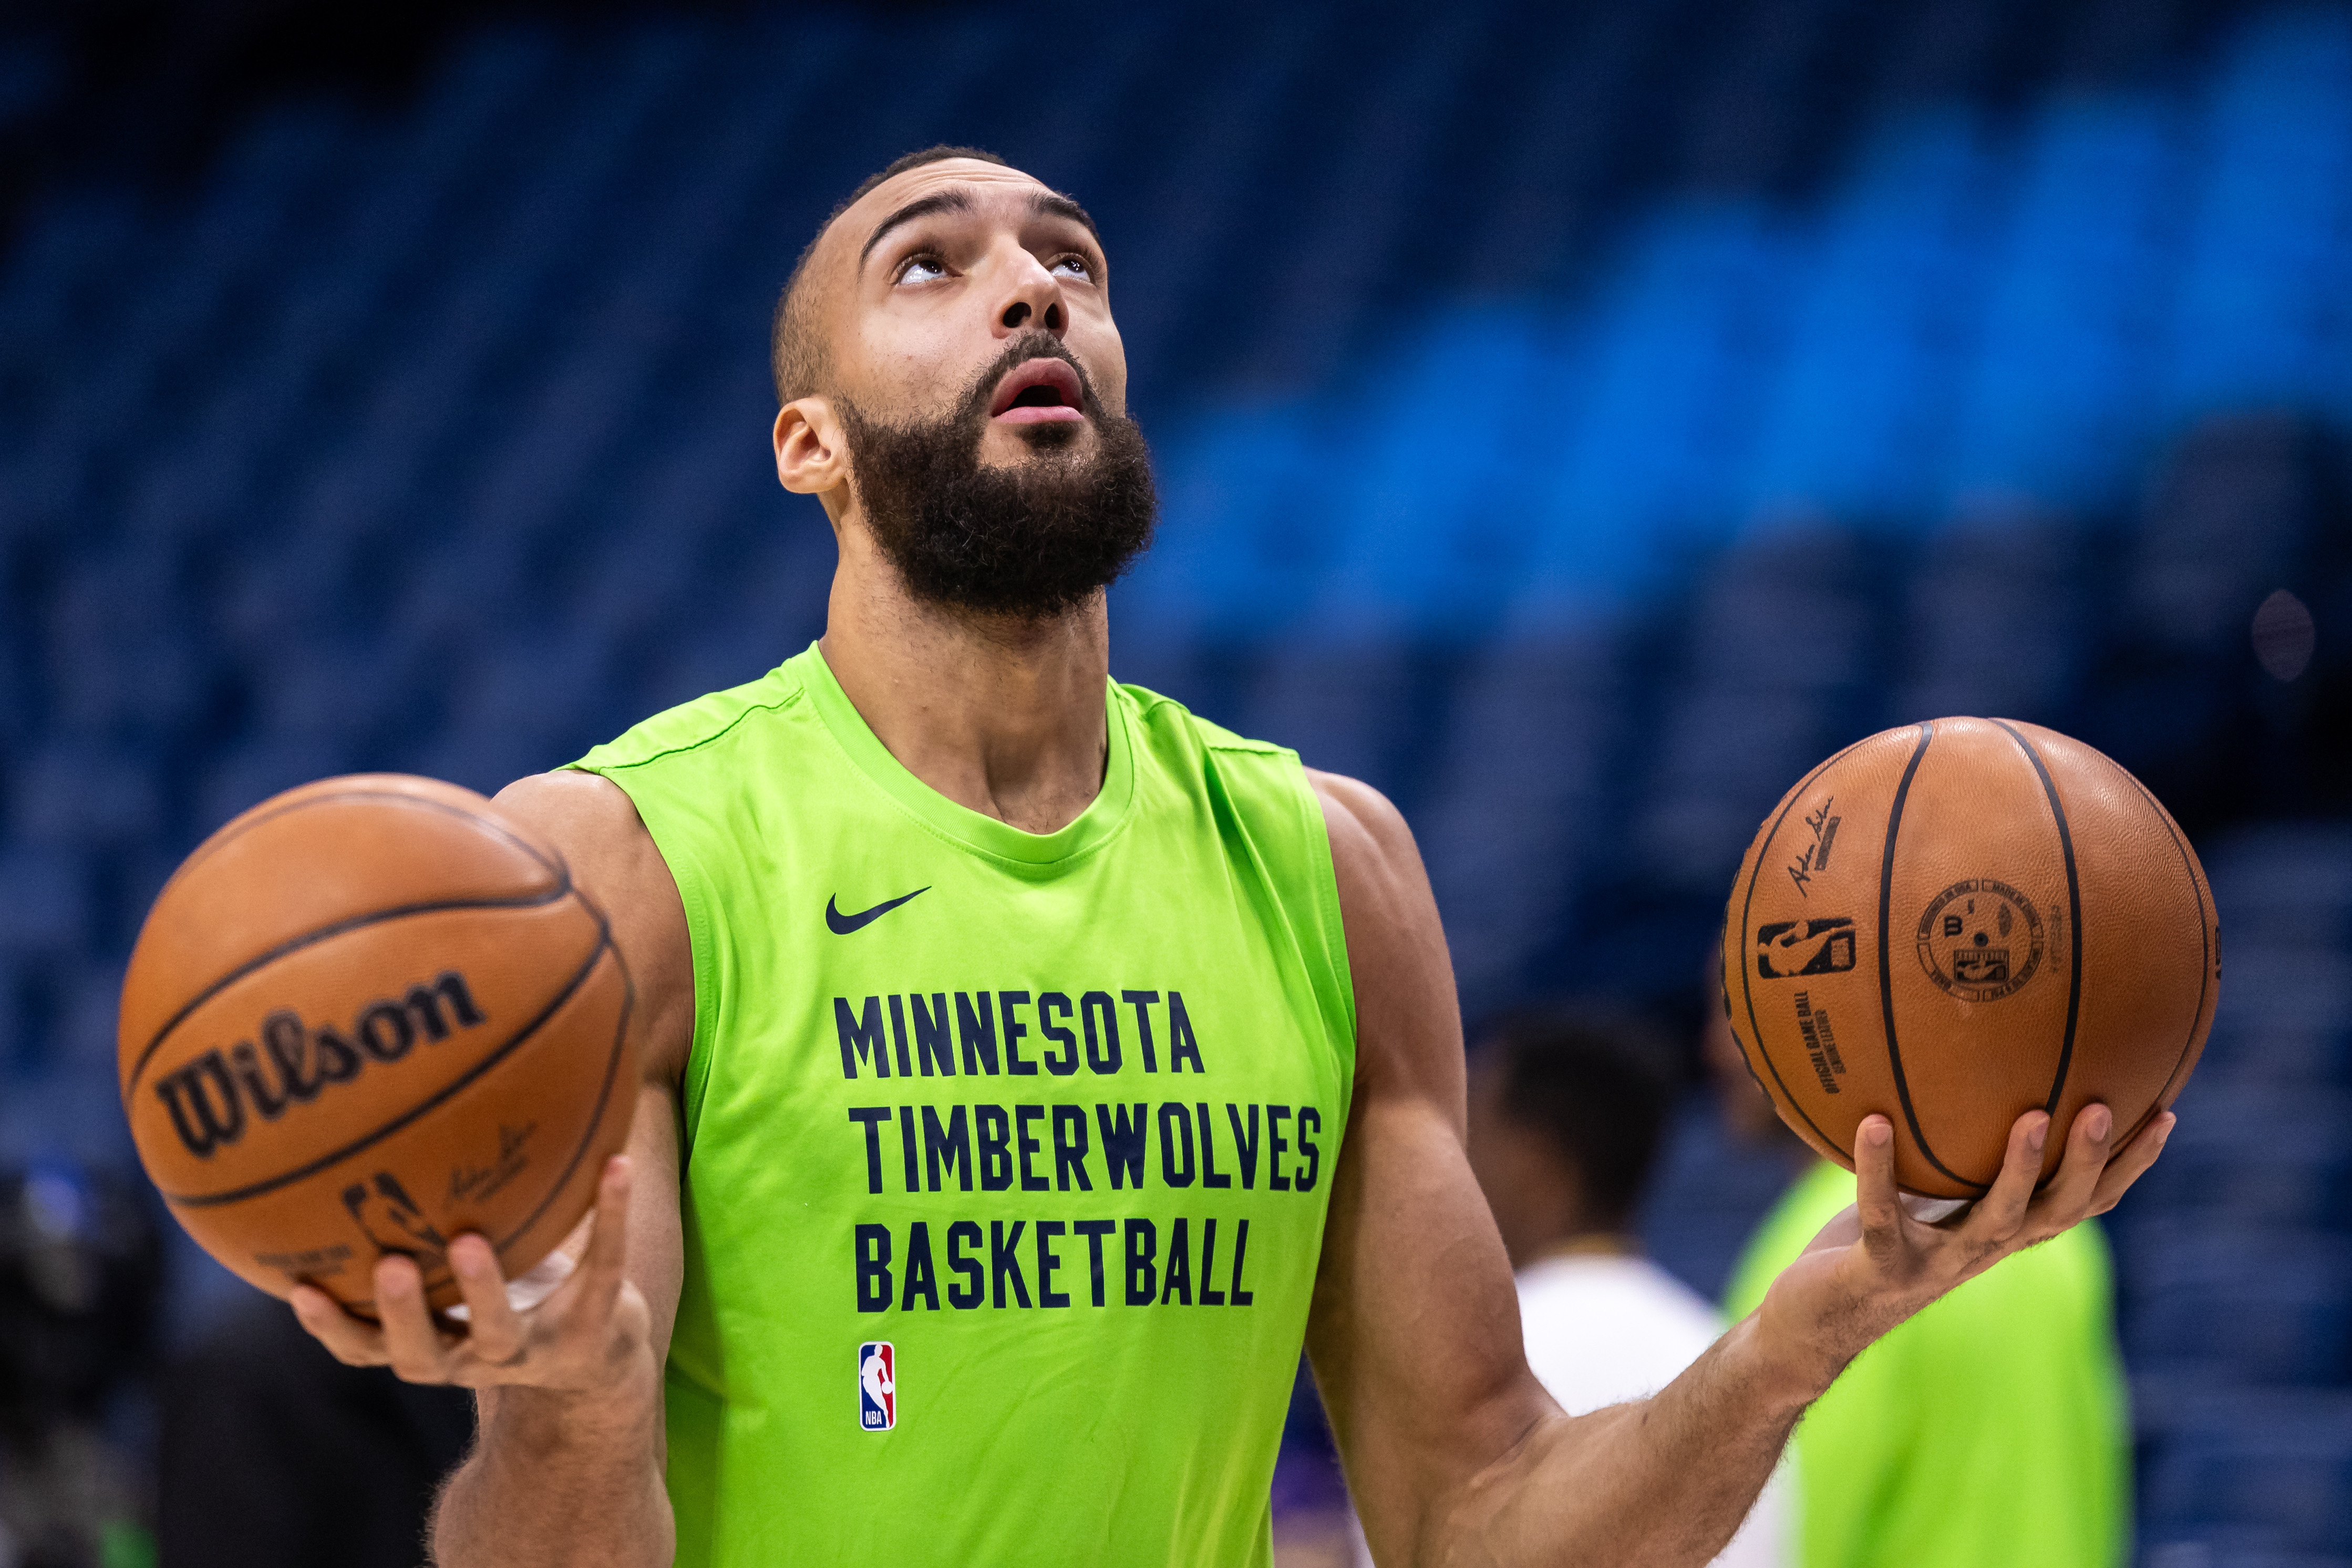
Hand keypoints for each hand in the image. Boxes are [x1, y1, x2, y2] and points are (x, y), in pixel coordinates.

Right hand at [291, 1155, 649, 1393]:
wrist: (601, 1360)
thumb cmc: (512, 1302)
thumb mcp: (461, 1281)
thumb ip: (419, 1237)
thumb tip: (370, 1141)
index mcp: (434, 1347)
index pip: (369, 1349)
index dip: (335, 1327)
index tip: (300, 1287)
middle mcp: (475, 1360)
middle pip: (424, 1357)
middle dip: (401, 1314)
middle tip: (386, 1265)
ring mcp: (535, 1351)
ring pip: (500, 1332)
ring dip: (484, 1288)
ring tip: (469, 1239)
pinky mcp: (595, 1327)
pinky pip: (603, 1268)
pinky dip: (610, 1216)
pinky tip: (617, 1166)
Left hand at [1756, 1104, 2174, 1396]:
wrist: (1814, 1323)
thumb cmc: (1871, 1245)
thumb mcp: (1918, 1192)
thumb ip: (1943, 1151)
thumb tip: (1964, 1070)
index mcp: (2001, 1231)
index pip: (2084, 1202)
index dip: (2127, 1165)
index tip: (2164, 1111)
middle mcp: (1982, 1250)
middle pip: (2059, 1211)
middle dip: (2088, 1162)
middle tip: (2105, 1107)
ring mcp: (1936, 1264)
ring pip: (1996, 1220)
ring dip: (2017, 1169)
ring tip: (2032, 1116)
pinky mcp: (1880, 1268)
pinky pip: (1883, 1212)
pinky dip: (1877, 1166)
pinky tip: (1872, 1121)